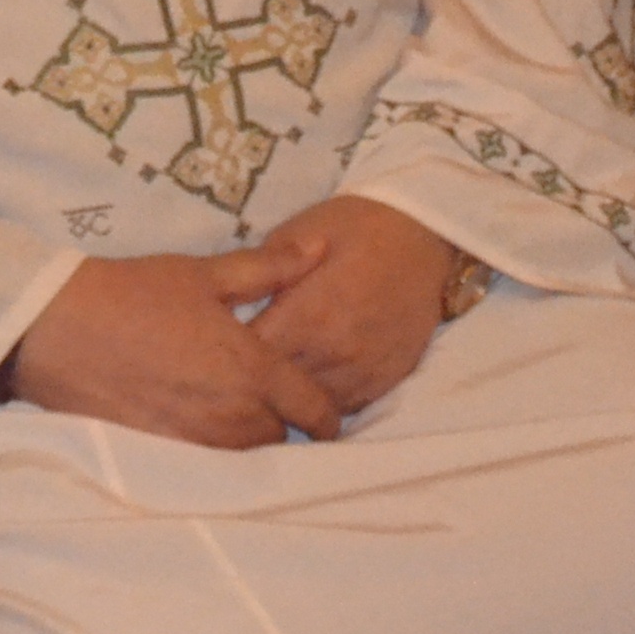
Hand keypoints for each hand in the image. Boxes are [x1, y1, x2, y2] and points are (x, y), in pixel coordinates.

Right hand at [6, 250, 341, 448]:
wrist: (61, 329)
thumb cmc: (135, 293)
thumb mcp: (203, 273)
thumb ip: (268, 268)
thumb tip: (317, 248)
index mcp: (254, 371)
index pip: (317, 411)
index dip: (326, 411)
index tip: (321, 404)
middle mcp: (235, 418)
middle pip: (283, 438)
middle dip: (281, 418)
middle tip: (264, 391)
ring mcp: (202, 445)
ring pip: (248, 456)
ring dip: (247, 435)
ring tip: (227, 401)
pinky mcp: (170, 458)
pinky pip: (210, 463)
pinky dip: (212, 447)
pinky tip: (193, 415)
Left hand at [244, 195, 454, 414]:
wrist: (421, 236)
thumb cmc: (354, 225)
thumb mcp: (299, 232)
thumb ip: (265, 273)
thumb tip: (230, 301)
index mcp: (310, 314)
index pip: (255, 355)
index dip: (229, 352)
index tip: (213, 344)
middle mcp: (338, 353)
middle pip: (281, 387)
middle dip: (254, 379)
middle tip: (231, 369)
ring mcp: (365, 372)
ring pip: (313, 407)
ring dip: (288, 397)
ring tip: (264, 383)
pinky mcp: (386, 382)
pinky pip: (346, 407)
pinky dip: (322, 400)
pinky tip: (305, 386)